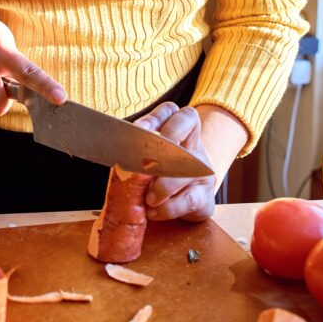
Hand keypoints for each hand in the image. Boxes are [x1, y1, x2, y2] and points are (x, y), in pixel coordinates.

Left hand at [134, 102, 216, 221]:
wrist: (183, 207)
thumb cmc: (156, 182)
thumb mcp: (144, 167)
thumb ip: (135, 157)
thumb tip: (117, 158)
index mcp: (175, 132)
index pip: (170, 111)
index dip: (154, 117)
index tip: (139, 131)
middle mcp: (192, 144)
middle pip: (188, 119)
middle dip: (168, 136)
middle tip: (151, 160)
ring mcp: (202, 168)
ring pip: (186, 166)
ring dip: (163, 186)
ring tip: (148, 199)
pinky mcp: (205, 196)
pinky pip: (188, 199)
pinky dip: (167, 208)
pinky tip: (154, 211)